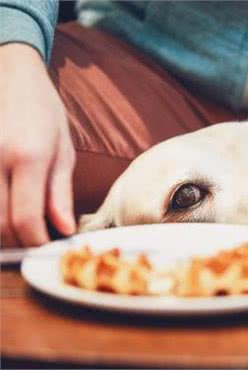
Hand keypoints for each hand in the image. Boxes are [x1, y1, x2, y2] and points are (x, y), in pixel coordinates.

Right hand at [0, 43, 75, 246]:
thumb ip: (59, 192)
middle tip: (31, 240)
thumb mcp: (62, 150)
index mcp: (28, 157)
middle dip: (15, 241)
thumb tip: (64, 228)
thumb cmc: (42, 111)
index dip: (35, 241)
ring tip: (17, 225)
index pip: (26, 218)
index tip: (45, 245)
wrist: (11, 75)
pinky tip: (4, 206)